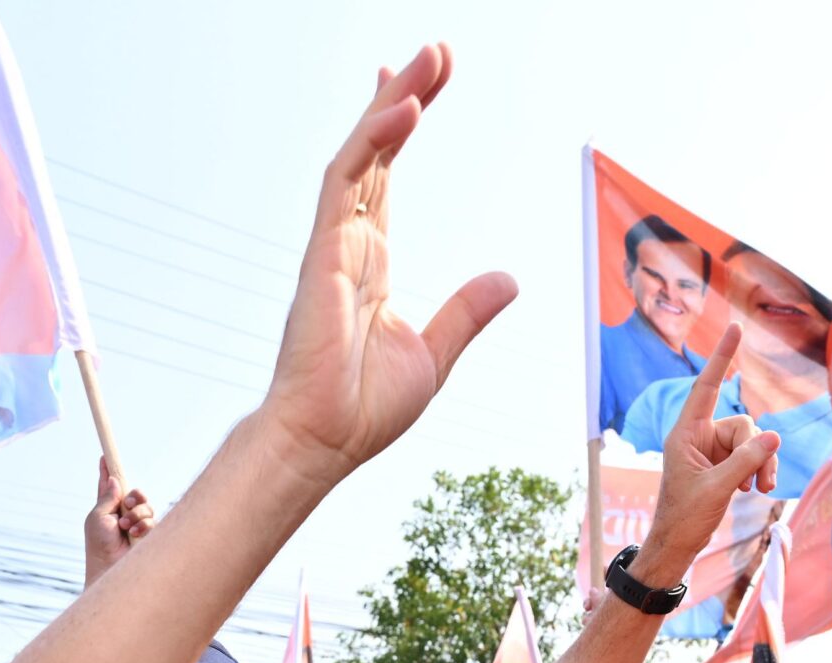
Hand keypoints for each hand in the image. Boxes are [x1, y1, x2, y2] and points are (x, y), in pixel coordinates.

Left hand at [82, 458, 155, 580]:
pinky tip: (134, 534)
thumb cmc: (99, 545)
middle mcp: (123, 514)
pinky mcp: (148, 536)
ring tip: (126, 526)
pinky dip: (143, 525)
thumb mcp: (98, 517)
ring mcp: (137, 525)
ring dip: (137, 513)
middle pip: (136, 493)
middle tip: (128, 504)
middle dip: (135, 495)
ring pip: (146, 506)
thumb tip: (113, 479)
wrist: (110, 568)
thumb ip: (108, 497)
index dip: (107, 471)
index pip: (109, 485)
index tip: (104, 456)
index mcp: (107, 508)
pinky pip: (153, 521)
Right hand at [257, 45, 517, 486]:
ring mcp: (333, 244)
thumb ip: (467, 311)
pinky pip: (347, 182)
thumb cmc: (363, 409)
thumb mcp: (434, 353)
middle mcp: (349, 243)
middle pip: (376, 151)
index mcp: (370, 261)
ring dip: (393, 101)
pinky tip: (404, 107)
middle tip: (435, 50)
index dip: (399, 128)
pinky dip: (373, 140)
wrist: (326, 442)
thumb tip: (507, 279)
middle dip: (405, 96)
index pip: (385, 177)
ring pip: (361, 152)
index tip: (421, 86)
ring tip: (426, 58)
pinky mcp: (324, 253)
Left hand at [641, 324, 780, 570]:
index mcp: (686, 434)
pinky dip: (757, 471)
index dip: (721, 357)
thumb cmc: (685, 518)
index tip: (735, 329)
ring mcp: (711, 452)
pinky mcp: (722, 466)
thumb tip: (774, 436)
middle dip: (757, 451)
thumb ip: (746, 461)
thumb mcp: (717, 489)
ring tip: (759, 490)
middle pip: (743, 425)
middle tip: (760, 483)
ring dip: (760, 465)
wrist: (676, 547)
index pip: (706, 387)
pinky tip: (755, 490)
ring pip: (751, 442)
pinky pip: (750, 456)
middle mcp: (699, 437)